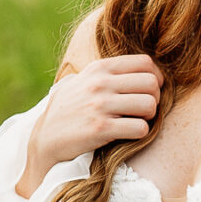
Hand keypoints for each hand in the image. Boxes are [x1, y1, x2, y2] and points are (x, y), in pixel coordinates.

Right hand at [17, 54, 162, 195]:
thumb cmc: (69, 110)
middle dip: (155, 98)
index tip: (150, 91)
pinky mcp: (101, 129)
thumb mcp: (82, 81)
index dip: (156, 78)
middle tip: (144, 110)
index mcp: (99, 68)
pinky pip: (140, 128)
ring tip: (137, 121)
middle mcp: (100, 83)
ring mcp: (100, 106)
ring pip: (149, 105)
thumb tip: (140, 68)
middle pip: (151, 83)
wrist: (45, 138)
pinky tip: (129, 134)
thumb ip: (106, 73)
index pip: (145, 63)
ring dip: (150, 117)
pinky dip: (140, 133)